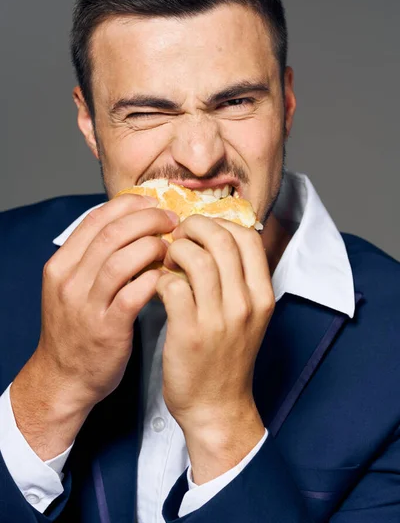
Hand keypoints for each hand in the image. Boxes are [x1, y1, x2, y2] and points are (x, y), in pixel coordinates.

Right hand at [10, 194, 178, 458]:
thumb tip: (133, 223)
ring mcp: (86, 305)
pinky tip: (167, 276)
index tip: (153, 203)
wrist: (65, 378)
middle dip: (147, 220)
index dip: (129, 205)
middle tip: (172, 220)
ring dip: (152, 247)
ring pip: (120, 260)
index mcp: (62, 264)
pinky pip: (132, 294)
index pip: (96, 219)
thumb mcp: (73, 287)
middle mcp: (70, 281)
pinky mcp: (106, 329)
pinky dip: (153, 279)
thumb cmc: (78, 328)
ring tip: (171, 248)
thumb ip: (95, 257)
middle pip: (111, 233)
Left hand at [155, 215, 273, 482]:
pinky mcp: (190, 333)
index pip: (248, 237)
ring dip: (174, 251)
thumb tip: (214, 237)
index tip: (200, 230)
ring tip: (165, 261)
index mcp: (263, 294)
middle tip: (177, 237)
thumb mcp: (248, 315)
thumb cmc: (228, 356)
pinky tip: (158, 286)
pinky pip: (172, 285)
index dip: (220, 223)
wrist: (217, 407)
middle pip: (221, 239)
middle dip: (193, 228)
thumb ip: (238, 279)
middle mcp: (246, 303)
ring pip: (195, 258)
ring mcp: (219, 319)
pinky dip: (160, 277)